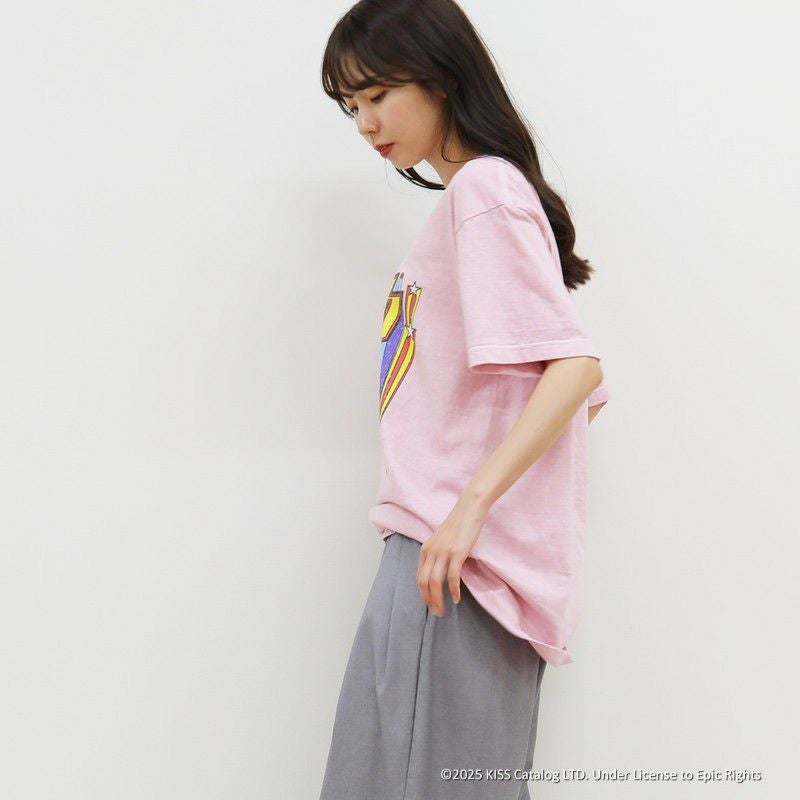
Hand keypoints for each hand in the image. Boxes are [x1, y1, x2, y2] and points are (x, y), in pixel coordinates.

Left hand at [416, 491, 488, 615]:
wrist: (469, 509)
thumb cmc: (458, 525)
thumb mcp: (442, 541)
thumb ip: (438, 554)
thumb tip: (439, 572)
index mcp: (426, 549)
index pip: (419, 577)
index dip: (423, 594)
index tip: (429, 604)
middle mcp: (431, 551)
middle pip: (424, 582)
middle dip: (429, 600)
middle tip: (436, 612)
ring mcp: (443, 552)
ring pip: (435, 582)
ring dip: (438, 599)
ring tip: (443, 610)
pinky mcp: (457, 553)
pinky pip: (452, 576)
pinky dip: (453, 590)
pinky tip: (456, 598)